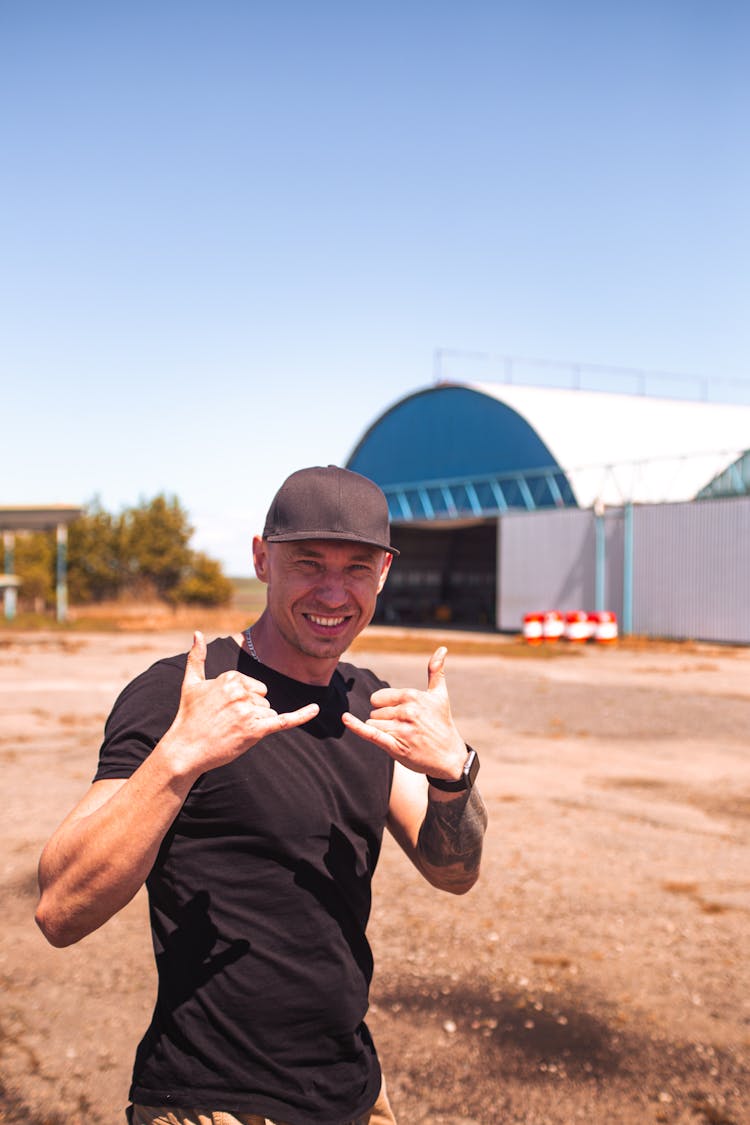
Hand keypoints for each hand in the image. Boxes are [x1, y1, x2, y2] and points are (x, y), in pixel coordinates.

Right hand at [165, 631, 318, 774]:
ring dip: (255, 724)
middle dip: (250, 711)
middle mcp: (242, 691)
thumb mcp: (191, 683)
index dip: (242, 700)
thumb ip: (197, 657)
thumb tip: (198, 633)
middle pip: (263, 698)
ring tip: (232, 730)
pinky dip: (302, 715)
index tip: (222, 709)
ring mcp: (250, 711)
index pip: (254, 686)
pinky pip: (285, 719)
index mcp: (231, 677)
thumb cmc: (188, 717)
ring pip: (268, 713)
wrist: (185, 749)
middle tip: (227, 721)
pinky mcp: (257, 730)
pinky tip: (315, 708)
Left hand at [342, 647, 466, 778]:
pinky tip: (345, 718)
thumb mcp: (440, 695)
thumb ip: (436, 671)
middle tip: (407, 728)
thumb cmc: (442, 724)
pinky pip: (370, 733)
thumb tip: (442, 648)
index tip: (403, 715)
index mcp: (413, 696)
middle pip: (375, 712)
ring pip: (373, 723)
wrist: (449, 757)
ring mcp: (401, 729)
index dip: (386, 707)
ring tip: (403, 737)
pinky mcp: (396, 746)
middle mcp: (406, 711)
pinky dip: (356, 726)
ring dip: (383, 731)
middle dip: (385, 720)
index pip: (379, 698)